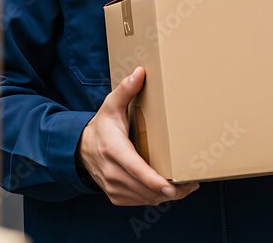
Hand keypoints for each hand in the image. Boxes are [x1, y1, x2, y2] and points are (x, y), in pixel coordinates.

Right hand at [77, 66, 199, 205]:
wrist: (80, 149)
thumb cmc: (101, 127)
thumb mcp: (111, 105)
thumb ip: (125, 90)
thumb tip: (140, 72)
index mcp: (114, 150)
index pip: (136, 170)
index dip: (155, 181)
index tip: (173, 187)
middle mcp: (112, 172)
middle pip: (146, 189)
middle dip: (171, 190)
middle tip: (192, 183)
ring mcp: (113, 187)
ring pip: (146, 198)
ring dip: (166, 196)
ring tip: (185, 187)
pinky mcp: (116, 196)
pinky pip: (140, 201)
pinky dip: (155, 197)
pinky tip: (168, 190)